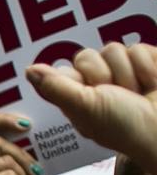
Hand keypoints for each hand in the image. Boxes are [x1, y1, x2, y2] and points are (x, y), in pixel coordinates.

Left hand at [27, 43, 156, 170]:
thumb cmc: (125, 126)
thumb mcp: (85, 108)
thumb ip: (57, 87)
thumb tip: (29, 69)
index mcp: (78, 96)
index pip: (65, 69)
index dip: (78, 78)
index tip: (91, 93)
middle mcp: (98, 81)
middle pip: (87, 55)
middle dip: (105, 76)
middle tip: (117, 96)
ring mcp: (123, 70)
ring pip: (114, 48)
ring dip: (128, 74)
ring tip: (137, 94)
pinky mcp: (147, 61)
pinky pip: (139, 47)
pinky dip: (149, 68)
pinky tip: (152, 85)